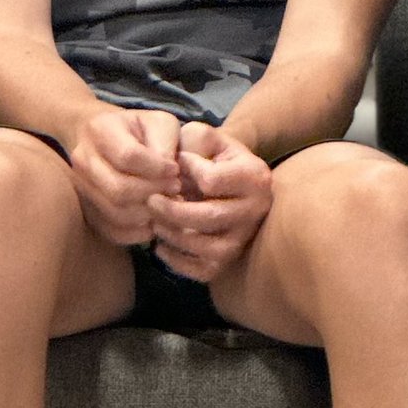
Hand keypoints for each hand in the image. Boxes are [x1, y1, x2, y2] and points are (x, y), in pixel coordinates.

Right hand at [68, 106, 182, 247]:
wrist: (104, 137)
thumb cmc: (139, 129)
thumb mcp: (158, 122)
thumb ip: (165, 142)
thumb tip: (169, 174)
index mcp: (99, 130)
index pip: (127, 156)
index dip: (157, 169)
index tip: (175, 170)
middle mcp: (83, 159)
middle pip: (118, 189)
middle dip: (154, 193)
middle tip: (176, 190)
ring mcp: (81, 188)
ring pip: (115, 212)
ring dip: (149, 213)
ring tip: (167, 203)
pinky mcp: (87, 210)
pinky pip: (112, 231)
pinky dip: (138, 232)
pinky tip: (154, 219)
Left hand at [148, 123, 275, 281]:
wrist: (226, 178)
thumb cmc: (209, 154)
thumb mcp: (203, 136)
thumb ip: (190, 140)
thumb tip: (175, 167)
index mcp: (255, 176)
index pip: (211, 180)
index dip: (186, 172)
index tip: (175, 164)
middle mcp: (257, 209)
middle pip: (209, 217)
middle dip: (172, 210)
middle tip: (150, 201)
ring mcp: (245, 238)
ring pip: (206, 247)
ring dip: (173, 236)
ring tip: (154, 222)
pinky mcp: (230, 260)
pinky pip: (203, 270)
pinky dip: (177, 262)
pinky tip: (160, 246)